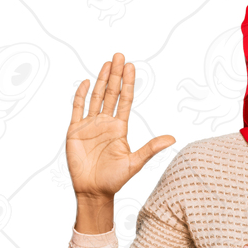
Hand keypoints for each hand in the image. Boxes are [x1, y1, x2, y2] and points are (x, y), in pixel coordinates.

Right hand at [66, 52, 174, 199]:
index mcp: (119, 128)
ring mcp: (90, 125)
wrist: (94, 191)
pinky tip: (86, 82)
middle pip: (112, 93)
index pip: (125, 100)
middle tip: (120, 55)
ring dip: (101, 80)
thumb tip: (172, 138)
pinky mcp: (75, 131)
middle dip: (116, 74)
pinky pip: (77, 109)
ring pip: (96, 97)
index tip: (132, 67)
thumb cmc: (115, 180)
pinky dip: (80, 95)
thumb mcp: (135, 163)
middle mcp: (105, 123)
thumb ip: (151, 148)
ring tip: (107, 63)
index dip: (128, 83)